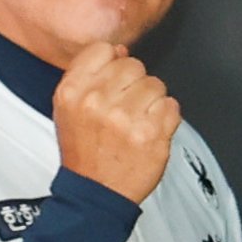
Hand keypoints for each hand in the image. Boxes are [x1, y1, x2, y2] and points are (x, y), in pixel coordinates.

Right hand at [52, 42, 179, 199]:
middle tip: (125, 108)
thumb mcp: (68, 108)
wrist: (96, 192)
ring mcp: (126, 118)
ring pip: (156, 84)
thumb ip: (89, 74)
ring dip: (151, 102)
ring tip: (136, 121)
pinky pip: (172, 106)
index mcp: (73, 92)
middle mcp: (98, 101)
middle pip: (134, 65)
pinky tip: (149, 131)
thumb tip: (120, 50)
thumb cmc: (85, 150)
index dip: (113, 63)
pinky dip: (165, 118)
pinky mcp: (152, 134)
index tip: (113, 81)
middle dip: (134, 84)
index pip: (103, 49)